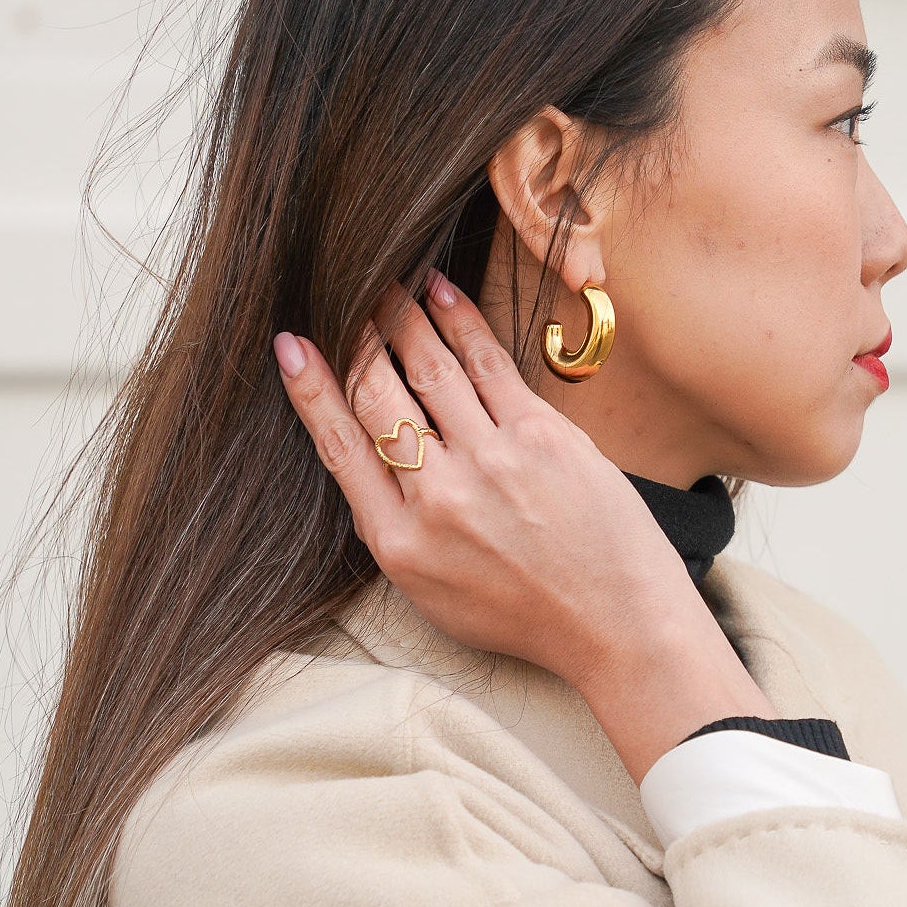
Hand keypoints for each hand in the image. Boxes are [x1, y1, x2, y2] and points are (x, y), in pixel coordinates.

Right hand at [272, 271, 697, 695]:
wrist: (615, 624)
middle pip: (379, 399)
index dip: (310, 390)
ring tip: (386, 283)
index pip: (341, 448)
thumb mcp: (435, 594)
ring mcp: (492, 463)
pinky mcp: (542, 436)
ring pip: (431, 371)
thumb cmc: (526, 613)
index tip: (290, 346)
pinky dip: (460, 323)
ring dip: (403, 319)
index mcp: (401, 544)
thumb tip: (371, 465)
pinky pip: (489, 365)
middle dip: (356, 339)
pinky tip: (440, 294)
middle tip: (342, 295)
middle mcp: (439, 499)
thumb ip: (398, 530)